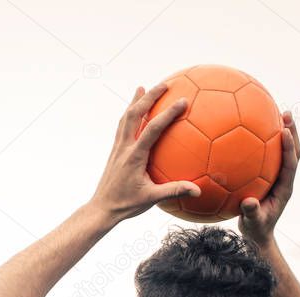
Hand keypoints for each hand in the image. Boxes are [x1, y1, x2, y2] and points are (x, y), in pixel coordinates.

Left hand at [90, 84, 200, 221]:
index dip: (168, 113)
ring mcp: (118, 148)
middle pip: (134, 114)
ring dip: (135, 102)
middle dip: (149, 97)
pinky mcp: (115, 151)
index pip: (152, 129)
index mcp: (134, 156)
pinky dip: (129, 114)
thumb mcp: (151, 199)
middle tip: (164, 84)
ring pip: (125, 118)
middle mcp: (124, 148)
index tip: (183, 101)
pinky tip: (134, 112)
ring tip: (143, 88)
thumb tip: (197, 190)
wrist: (102, 208)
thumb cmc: (126, 204)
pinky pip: (122, 127)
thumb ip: (174, 191)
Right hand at [238, 112, 299, 246]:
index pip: (290, 164)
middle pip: (293, 151)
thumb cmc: (256, 229)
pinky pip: (269, 156)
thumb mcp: (253, 223)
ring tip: (275, 113)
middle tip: (285, 113)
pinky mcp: (269, 176)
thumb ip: (252, 213)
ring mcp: (278, 177)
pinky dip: (265, 142)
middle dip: (291, 132)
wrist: (258, 234)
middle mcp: (285, 179)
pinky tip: (251, 130)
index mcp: (285, 188)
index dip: (289, 147)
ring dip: (282, 132)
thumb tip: (249, 203)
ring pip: (283, 151)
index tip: (284, 131)